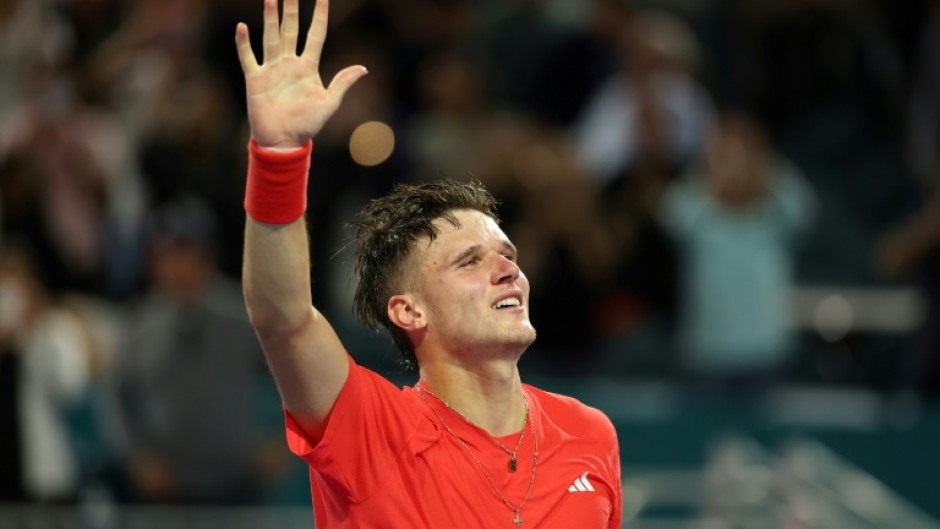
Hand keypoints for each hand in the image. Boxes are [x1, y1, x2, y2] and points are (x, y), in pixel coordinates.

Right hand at [235, 0, 367, 148]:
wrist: (284, 141)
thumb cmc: (307, 125)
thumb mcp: (329, 103)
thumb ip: (342, 83)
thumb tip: (363, 68)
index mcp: (308, 67)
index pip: (315, 35)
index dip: (319, 16)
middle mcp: (289, 63)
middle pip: (290, 30)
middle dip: (291, 9)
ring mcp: (271, 69)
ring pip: (271, 37)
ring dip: (270, 18)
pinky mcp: (255, 79)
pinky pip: (248, 57)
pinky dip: (244, 43)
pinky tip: (242, 27)